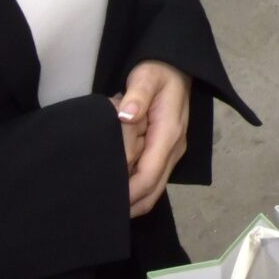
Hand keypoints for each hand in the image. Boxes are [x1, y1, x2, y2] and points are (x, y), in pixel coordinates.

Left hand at [115, 61, 192, 216]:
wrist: (177, 67)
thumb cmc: (159, 72)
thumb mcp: (146, 76)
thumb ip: (137, 94)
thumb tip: (127, 115)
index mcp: (169, 134)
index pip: (150, 174)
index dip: (130, 192)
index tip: (109, 201)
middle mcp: (174, 148)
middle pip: (154, 189)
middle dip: (131, 204)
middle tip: (102, 212)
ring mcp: (172, 151)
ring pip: (154, 187)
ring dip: (134, 199)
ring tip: (107, 204)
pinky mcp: (166, 150)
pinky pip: (153, 177)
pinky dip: (137, 188)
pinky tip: (118, 188)